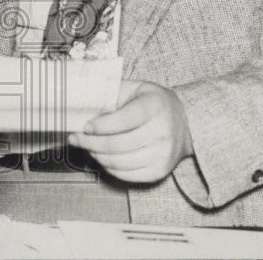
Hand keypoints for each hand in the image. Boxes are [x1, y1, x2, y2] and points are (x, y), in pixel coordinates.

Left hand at [69, 80, 192, 182]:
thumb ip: (111, 92)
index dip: (99, 126)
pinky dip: (109, 168)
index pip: (122, 120)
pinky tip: (102, 158)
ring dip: (97, 156)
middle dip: (90, 143)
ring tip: (87, 148)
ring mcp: (162, 154)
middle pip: (117, 144)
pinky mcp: (160, 170)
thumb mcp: (135, 88)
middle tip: (76, 139)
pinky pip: (127, 175)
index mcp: (154, 107)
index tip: (84, 126)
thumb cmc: (153, 103)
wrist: (186, 123)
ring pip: (119, 162)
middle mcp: (161, 131)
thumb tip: (81, 103)